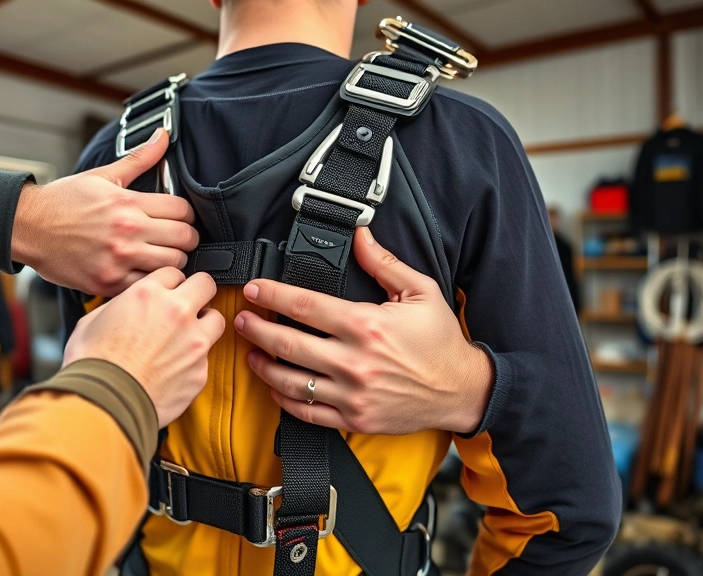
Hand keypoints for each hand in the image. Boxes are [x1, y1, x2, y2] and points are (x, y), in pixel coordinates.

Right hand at [11, 128, 198, 295]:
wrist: (28, 227)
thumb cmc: (64, 202)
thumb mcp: (103, 176)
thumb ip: (139, 159)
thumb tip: (163, 135)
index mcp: (128, 203)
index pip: (183, 210)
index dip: (186, 214)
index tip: (179, 218)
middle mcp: (127, 232)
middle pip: (185, 239)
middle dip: (186, 238)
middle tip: (177, 239)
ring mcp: (118, 260)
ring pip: (172, 265)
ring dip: (173, 261)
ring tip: (162, 255)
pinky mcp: (107, 282)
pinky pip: (146, 285)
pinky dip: (150, 280)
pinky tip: (143, 271)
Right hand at [62, 268, 224, 426]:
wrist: (103, 404)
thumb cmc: (92, 365)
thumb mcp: (93, 319)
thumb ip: (120, 305)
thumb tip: (126, 306)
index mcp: (148, 293)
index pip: (174, 271)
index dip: (169, 283)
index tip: (166, 293)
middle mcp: (176, 312)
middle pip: (206, 284)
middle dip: (197, 292)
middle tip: (187, 305)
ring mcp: (194, 342)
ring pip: (216, 319)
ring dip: (204, 324)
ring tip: (186, 336)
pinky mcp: (201, 370)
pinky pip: (207, 356)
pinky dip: (195, 359)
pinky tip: (175, 367)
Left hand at [233, 228, 492, 434]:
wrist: (462, 391)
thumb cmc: (441, 340)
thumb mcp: (421, 291)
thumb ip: (384, 263)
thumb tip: (358, 234)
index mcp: (366, 326)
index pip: (305, 305)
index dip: (272, 294)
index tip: (254, 288)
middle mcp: (355, 362)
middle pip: (287, 343)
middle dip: (255, 329)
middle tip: (240, 320)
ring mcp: (352, 394)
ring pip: (291, 381)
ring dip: (263, 366)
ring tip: (250, 353)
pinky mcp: (354, 419)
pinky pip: (308, 412)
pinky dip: (285, 399)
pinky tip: (275, 386)